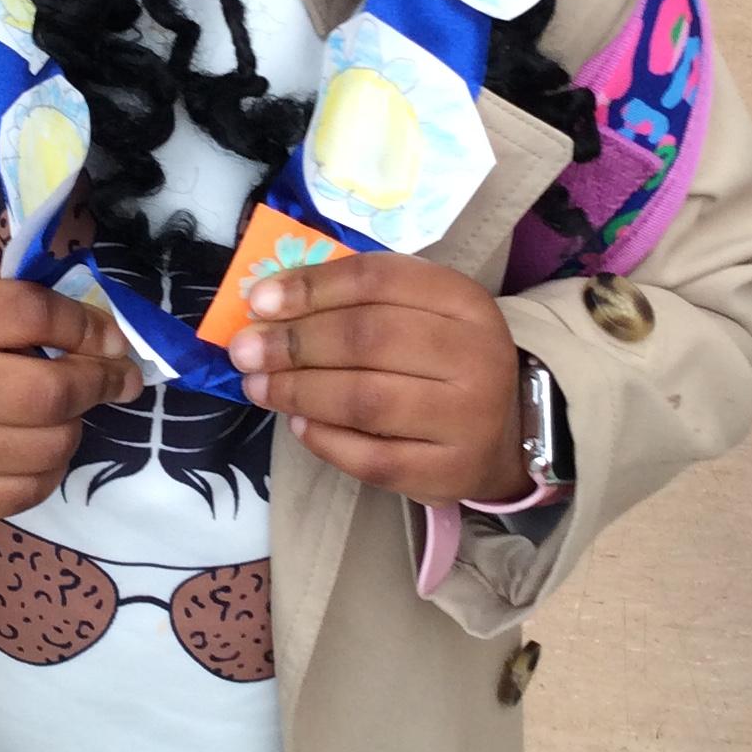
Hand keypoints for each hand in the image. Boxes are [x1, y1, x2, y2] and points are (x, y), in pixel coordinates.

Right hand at [0, 282, 143, 518]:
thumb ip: (21, 317)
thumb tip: (110, 343)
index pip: (28, 314)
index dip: (84, 325)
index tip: (110, 339)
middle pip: (46, 390)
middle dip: (98, 383)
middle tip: (116, 380)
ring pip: (47, 446)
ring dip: (75, 428)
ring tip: (64, 415)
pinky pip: (27, 491)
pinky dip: (51, 469)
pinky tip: (41, 451)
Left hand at [227, 254, 530, 504]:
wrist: (506, 431)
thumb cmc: (443, 360)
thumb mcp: (419, 312)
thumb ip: (354, 300)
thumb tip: (268, 301)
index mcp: (464, 300)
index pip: (379, 279)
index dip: (313, 287)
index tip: (259, 300)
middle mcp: (475, 355)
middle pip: (369, 338)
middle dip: (296, 342)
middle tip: (245, 350)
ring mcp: (468, 418)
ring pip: (366, 400)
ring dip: (299, 391)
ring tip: (258, 386)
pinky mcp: (449, 472)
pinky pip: (373, 458)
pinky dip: (326, 440)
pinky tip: (299, 424)